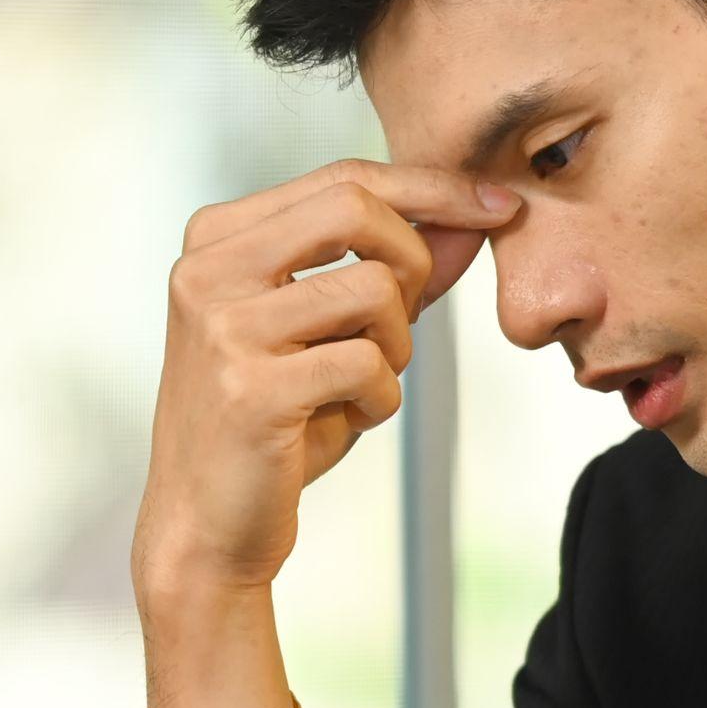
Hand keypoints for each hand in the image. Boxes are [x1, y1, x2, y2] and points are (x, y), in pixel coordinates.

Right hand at [132, 162, 513, 707]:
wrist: (206, 528)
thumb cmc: (274, 423)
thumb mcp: (336, 333)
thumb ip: (397, 271)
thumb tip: (474, 215)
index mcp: (215, 239)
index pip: (342, 179)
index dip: (432, 188)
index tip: (499, 206)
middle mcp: (207, 270)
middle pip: (354, 207)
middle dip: (414, 257)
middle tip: (414, 317)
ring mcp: (222, 327)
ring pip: (372, 289)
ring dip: (397, 345)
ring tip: (363, 385)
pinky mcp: (249, 388)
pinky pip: (368, 364)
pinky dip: (381, 398)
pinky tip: (347, 420)